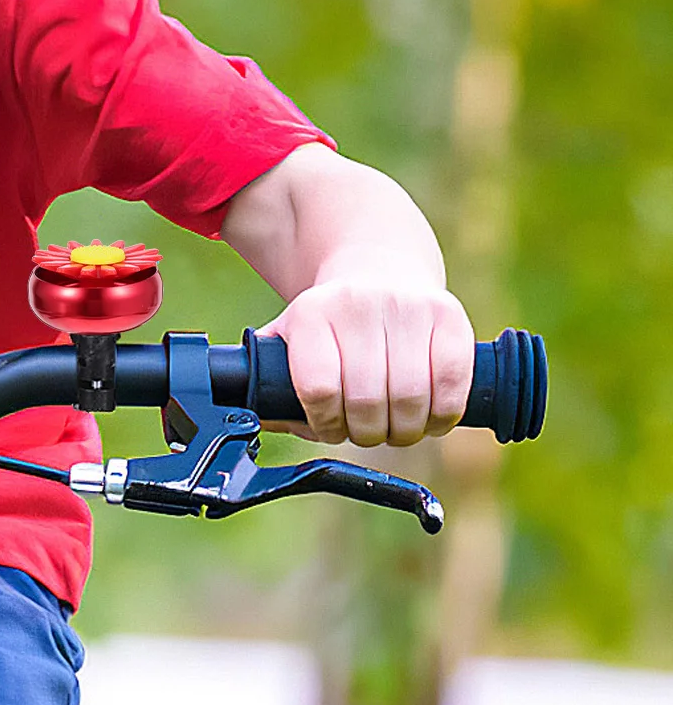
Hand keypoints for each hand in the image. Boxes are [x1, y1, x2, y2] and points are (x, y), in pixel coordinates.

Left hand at [261, 277, 474, 446]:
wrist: (379, 271)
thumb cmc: (330, 326)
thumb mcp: (290, 341)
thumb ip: (267, 384)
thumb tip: (251, 425)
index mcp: (311, 314)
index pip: (318, 389)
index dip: (325, 424)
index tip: (330, 427)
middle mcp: (358, 305)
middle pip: (365, 401)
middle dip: (365, 433)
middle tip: (365, 433)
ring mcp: (407, 307)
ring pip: (410, 398)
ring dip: (403, 431)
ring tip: (394, 428)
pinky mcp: (449, 315)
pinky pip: (453, 384)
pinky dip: (442, 416)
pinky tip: (429, 418)